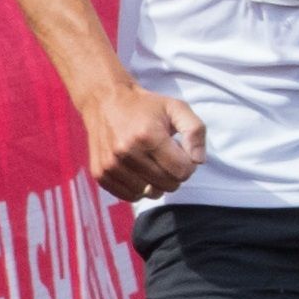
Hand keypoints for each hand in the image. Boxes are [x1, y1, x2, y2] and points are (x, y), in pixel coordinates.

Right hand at [83, 84, 206, 202]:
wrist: (105, 102)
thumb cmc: (146, 107)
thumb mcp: (177, 108)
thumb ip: (195, 131)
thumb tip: (198, 161)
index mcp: (148, 137)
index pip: (182, 171)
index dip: (189, 164)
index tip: (181, 153)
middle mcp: (126, 153)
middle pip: (167, 184)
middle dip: (174, 174)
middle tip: (166, 157)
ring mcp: (110, 165)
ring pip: (149, 193)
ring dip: (156, 182)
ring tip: (151, 161)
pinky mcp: (100, 173)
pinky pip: (129, 196)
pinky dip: (139, 189)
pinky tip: (139, 172)